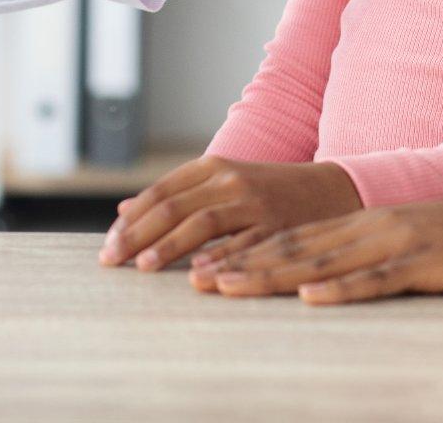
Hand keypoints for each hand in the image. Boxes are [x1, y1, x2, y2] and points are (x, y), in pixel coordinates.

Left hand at [98, 156, 362, 271]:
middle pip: (173, 207)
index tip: (108, 245)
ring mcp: (254, 202)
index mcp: (213, 167)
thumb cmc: (270, 191)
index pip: (160, 193)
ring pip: (202, 222)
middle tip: (111, 260)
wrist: (333, 189)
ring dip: (168, 246)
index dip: (132, 220)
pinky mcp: (279, 225)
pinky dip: (218, 258)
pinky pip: (242, 244)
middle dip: (137, 235)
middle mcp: (230, 180)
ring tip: (143, 267)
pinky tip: (197, 275)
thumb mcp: (222, 182)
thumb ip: (175, 195)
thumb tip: (123, 211)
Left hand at [202, 196, 442, 303]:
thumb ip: (372, 258)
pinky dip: (343, 290)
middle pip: (295, 249)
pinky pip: (380, 281)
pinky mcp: (431, 264)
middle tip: (195, 283)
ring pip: (324, 263)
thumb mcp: (414, 245)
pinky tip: (312, 299)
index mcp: (366, 222)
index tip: (203, 271)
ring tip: (229, 288)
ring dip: (272, 277)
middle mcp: (373, 226)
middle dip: (241, 266)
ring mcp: (400, 243)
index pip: (294, 240)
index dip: (245, 254)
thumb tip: (329, 281)